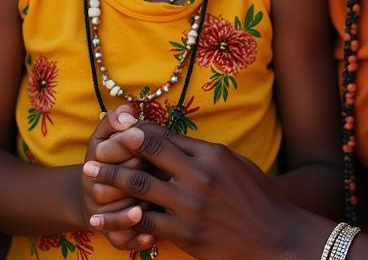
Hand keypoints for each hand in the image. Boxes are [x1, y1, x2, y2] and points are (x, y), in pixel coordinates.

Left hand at [83, 122, 319, 259]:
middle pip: (147, 152)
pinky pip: (145, 223)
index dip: (137, 130)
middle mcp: (199, 175)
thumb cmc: (260, 200)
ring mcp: (191, 205)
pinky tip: (102, 218)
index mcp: (212, 153)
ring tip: (88, 175)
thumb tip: (177, 141)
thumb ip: (205, 153)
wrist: (278, 240)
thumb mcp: (236, 165)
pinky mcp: (186, 235)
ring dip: (110, 178)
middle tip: (93, 146)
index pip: (165, 134)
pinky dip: (120, 219)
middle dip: (116, 147)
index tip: (117, 128)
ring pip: (139, 185)